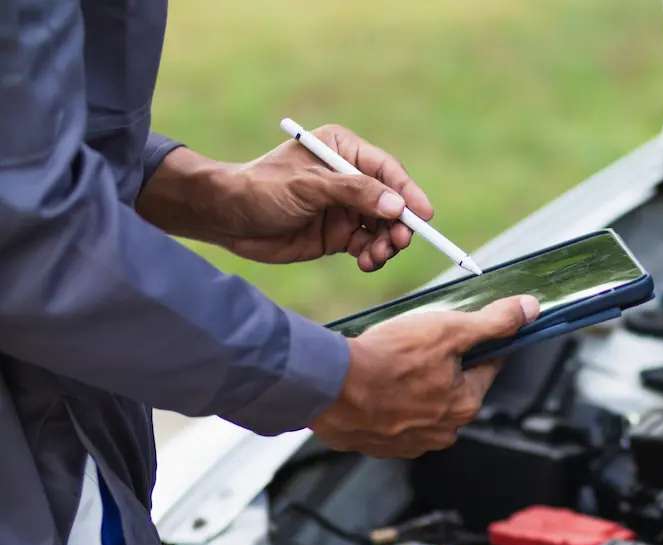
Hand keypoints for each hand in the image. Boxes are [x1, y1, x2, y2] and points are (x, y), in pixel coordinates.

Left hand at [138, 125, 430, 271]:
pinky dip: (373, 256)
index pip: (386, 170)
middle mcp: (349, 178)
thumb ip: (354, 193)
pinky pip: (368, 246)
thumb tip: (397, 206)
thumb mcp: (308, 187)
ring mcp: (346, 208)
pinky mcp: (338, 235)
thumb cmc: (260, 189)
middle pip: (391, 201)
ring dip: (386, 244)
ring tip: (376, 257)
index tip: (423, 215)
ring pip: (383, 227)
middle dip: (398, 224)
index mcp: (343, 150)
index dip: (408, 192)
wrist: (226, 219)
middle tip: (398, 242)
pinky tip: (366, 263)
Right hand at [310, 295, 539, 457]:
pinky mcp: (380, 445)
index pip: (488, 366)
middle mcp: (443, 431)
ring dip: (414, 384)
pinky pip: (393, 418)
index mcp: (466, 405)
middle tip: (417, 344)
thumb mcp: (449, 329)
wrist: (329, 386)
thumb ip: (493, 322)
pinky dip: (388, 401)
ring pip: (424, 403)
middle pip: (455, 387)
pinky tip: (375, 382)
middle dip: (442, 364)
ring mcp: (411, 442)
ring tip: (393, 362)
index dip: (478, 342)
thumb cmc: (388, 360)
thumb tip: (528, 310)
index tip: (463, 330)